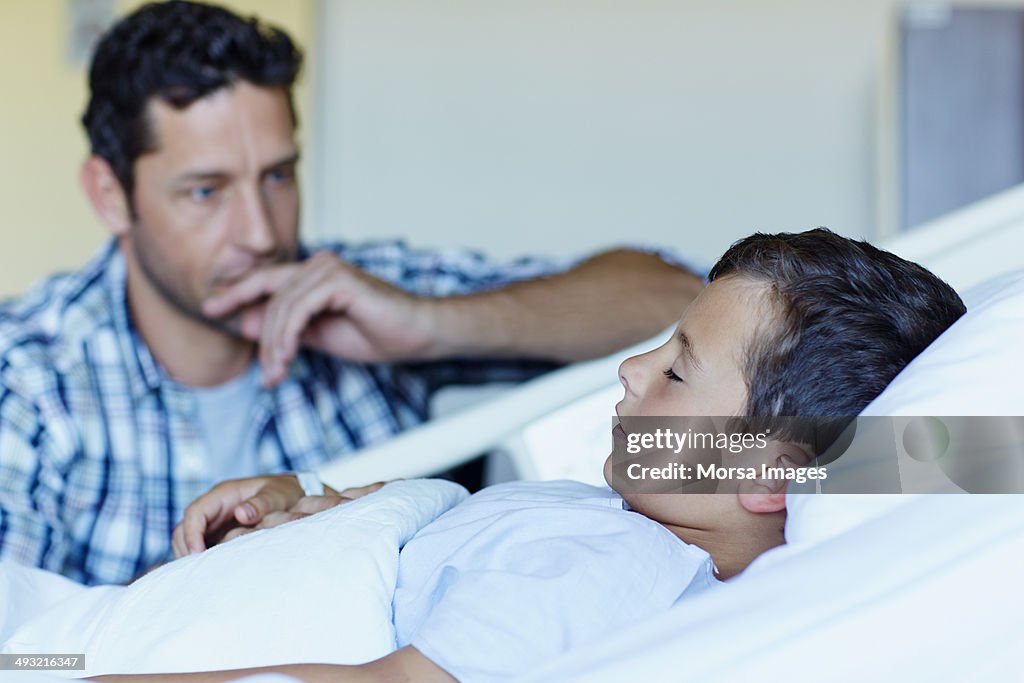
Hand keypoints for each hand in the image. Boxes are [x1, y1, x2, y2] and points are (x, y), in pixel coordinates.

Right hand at [171, 476, 387, 557]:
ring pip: (188, 539)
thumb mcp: (277, 495)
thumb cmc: (286, 493)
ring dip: (191, 556)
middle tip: (198, 572)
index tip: (198, 554)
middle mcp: (214, 506)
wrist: (296, 495)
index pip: (195, 512)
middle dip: (186, 549)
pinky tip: (211, 573)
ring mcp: (214, 521)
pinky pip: (201, 546)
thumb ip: (262, 503)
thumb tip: (242, 513)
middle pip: (185, 528)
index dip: (192, 533)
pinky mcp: (218, 533)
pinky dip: (201, 559)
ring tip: (203, 576)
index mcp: (224, 494)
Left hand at [202, 251, 437, 386]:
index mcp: (313, 273)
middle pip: (269, 296)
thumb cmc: (376, 332)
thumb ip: (287, 329)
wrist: (417, 334)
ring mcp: (329, 269)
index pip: (264, 280)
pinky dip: (289, 336)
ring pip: (281, 306)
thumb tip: (246, 326)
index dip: (235, 294)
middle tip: (263, 374)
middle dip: (260, 339)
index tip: (211, 310)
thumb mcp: (320, 335)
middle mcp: (319, 264)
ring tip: (277, 374)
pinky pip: (298, 309)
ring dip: (274, 345)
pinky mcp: (339, 281)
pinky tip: (289, 359)